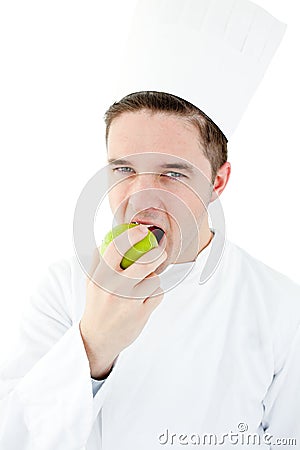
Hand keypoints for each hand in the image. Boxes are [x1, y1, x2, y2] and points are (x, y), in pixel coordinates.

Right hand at [79, 224, 166, 379]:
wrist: (98, 338)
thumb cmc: (97, 304)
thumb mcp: (92, 282)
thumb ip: (99, 260)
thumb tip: (109, 236)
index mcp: (100, 278)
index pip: (115, 250)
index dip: (131, 237)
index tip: (142, 230)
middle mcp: (114, 289)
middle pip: (143, 264)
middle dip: (156, 254)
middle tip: (160, 251)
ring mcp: (128, 303)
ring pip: (153, 280)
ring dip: (153, 279)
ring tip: (145, 284)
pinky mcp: (141, 314)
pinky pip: (157, 294)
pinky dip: (156, 293)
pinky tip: (146, 297)